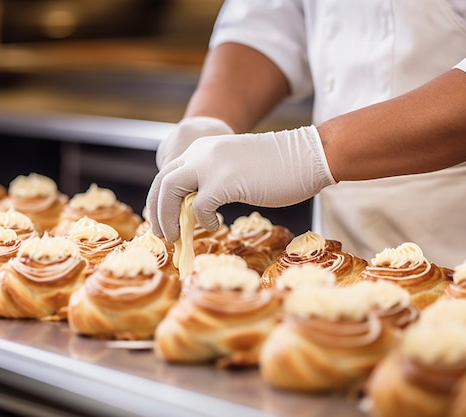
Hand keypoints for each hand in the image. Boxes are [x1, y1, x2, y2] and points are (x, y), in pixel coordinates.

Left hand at [147, 125, 335, 241]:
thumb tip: (195, 207)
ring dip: (169, 217)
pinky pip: (199, 206)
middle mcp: (201, 153)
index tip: (163, 219)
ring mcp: (212, 165)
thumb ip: (213, 178)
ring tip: (177, 235)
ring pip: (171, 190)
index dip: (160, 199)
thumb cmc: (278, 167)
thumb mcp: (235, 166)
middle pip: (162, 182)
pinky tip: (216, 224)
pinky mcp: (226, 182)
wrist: (307, 156)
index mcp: (203, 149)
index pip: (168, 173)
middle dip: (157, 210)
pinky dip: (203, 220)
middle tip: (164, 234)